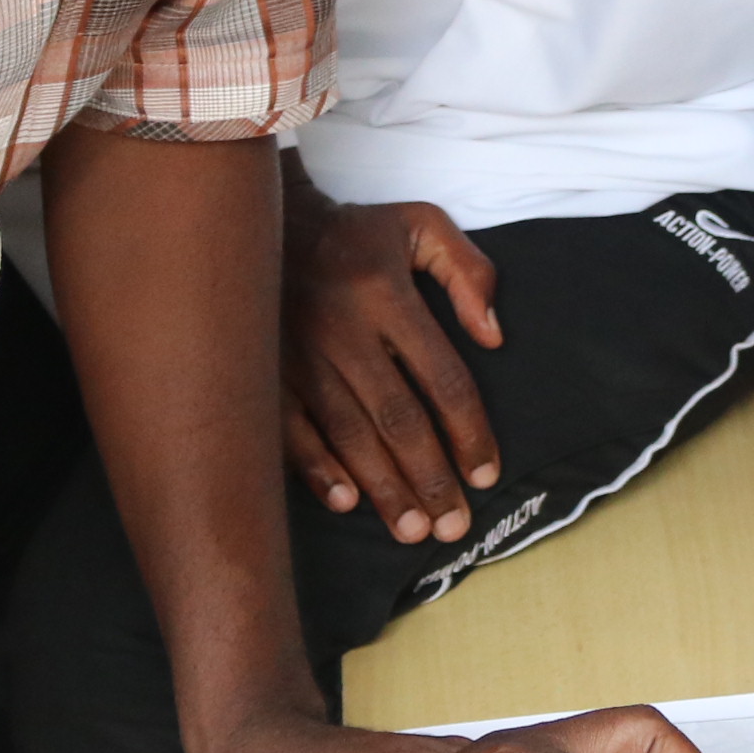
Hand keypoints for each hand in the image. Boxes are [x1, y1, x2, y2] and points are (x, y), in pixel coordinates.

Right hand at [281, 191, 503, 543]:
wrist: (259, 221)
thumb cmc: (355, 233)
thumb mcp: (420, 225)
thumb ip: (468, 271)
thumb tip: (494, 337)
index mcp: (386, 294)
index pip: (442, 377)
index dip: (468, 431)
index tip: (486, 475)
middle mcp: (343, 329)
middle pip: (397, 417)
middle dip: (429, 477)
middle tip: (454, 527)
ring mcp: (298, 353)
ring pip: (348, 433)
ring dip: (382, 486)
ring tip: (413, 531)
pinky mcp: (265, 370)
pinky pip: (289, 428)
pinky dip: (316, 467)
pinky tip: (344, 502)